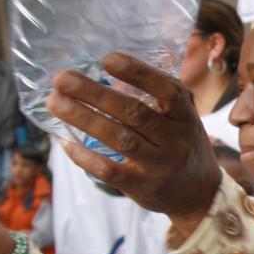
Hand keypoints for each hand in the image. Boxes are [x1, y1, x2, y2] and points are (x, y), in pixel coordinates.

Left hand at [47, 52, 222, 235]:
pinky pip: (109, 170)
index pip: (167, 90)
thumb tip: (110, 73)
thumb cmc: (182, 146)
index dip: (138, 73)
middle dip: (94, 93)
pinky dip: (84, 155)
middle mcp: (175, 140)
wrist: (199, 195)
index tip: (107, 58)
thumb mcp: (182, 119)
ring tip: (54, 102)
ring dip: (83, 118)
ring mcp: (159, 165)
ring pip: (118, 138)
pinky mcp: (142, 187)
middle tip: (61, 78)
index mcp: (186, 117)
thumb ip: (155, 99)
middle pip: (134, 113)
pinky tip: (64, 140)